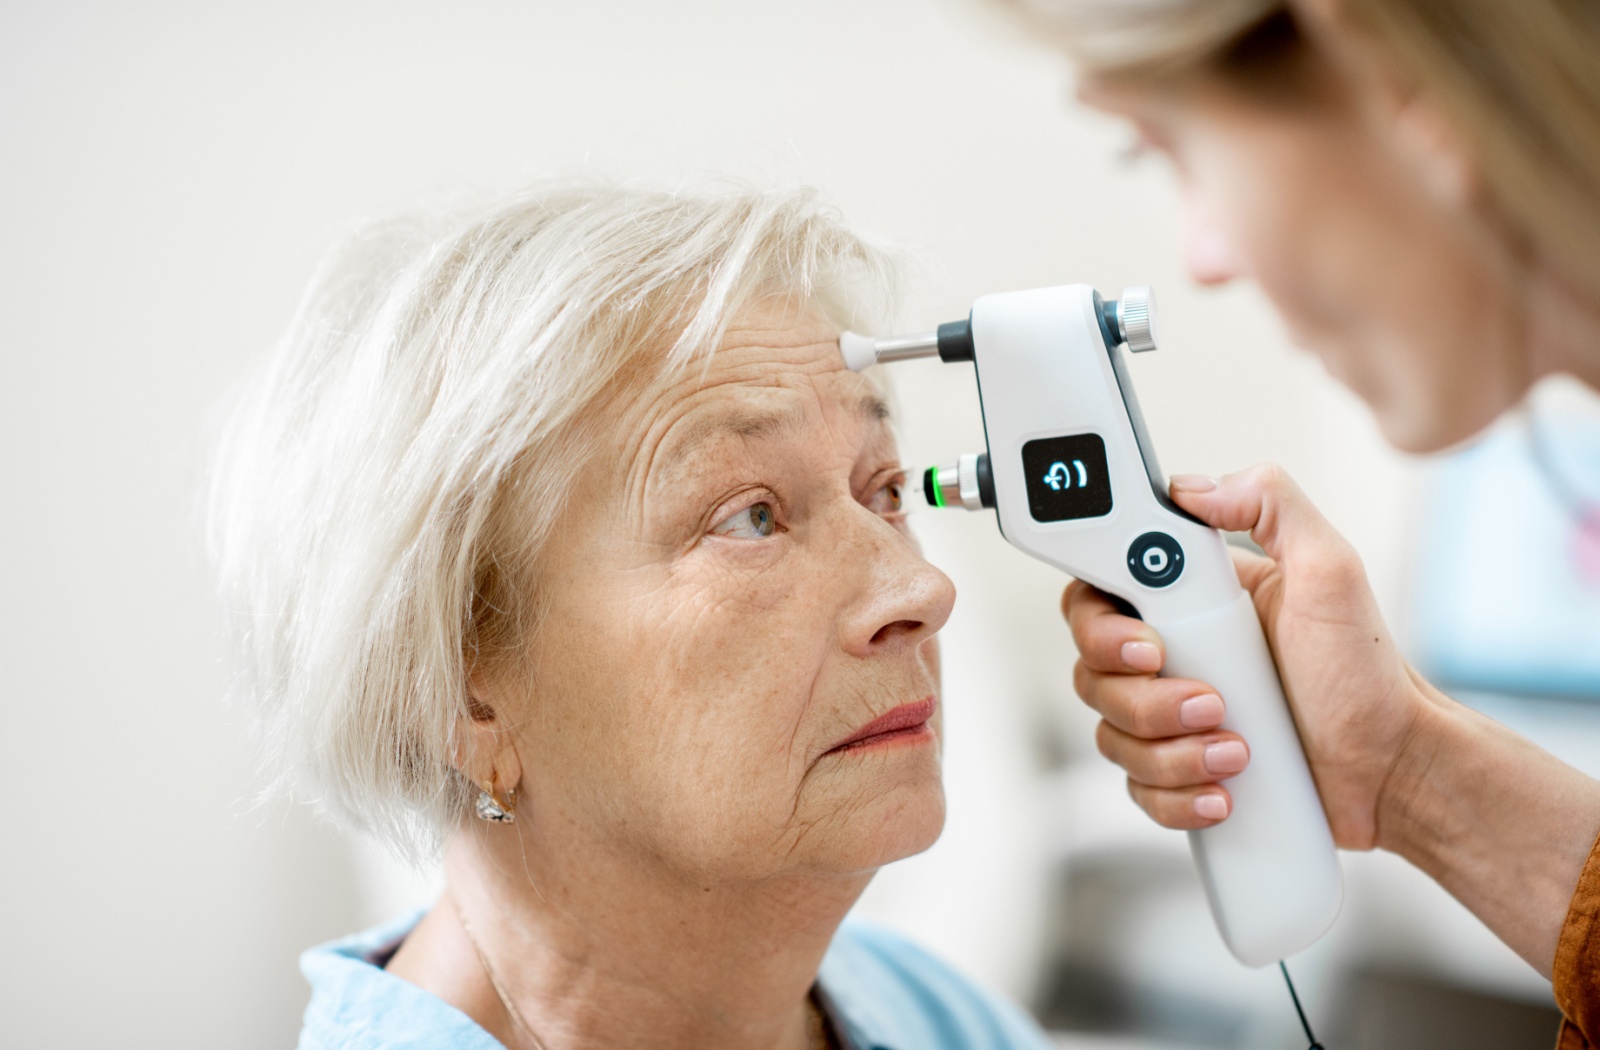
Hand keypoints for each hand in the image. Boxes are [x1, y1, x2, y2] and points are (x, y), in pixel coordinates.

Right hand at [1065, 464, 1430, 849]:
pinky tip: (1223, 790)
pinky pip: (1136, 787)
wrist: (1393, 771)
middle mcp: (1170, 653)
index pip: (1098, 595)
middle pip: (1091, 671)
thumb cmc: (1368, 674)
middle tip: (1211, 701)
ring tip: (1237, 751)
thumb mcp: (1331, 569)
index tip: (1149, 644)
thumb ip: (1272, 504)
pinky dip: (1174, 794)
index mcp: (1187, 599)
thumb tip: (1194, 488)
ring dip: (1169, 750)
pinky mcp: (1178, 770)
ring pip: (1111, 733)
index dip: (1100, 624)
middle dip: (1144, 698)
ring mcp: (1169, 716)